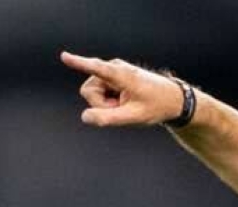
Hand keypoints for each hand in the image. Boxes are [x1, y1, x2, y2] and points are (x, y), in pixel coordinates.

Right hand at [60, 51, 184, 127]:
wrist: (172, 99)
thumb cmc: (156, 107)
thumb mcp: (134, 117)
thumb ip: (109, 118)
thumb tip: (85, 116)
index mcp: (123, 75)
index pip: (97, 69)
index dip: (80, 64)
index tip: (64, 56)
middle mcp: (115, 67)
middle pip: (89, 91)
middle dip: (101, 105)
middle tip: (122, 108)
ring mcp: (112, 70)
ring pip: (92, 92)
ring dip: (106, 103)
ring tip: (125, 104)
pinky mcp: (111, 74)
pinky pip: (99, 91)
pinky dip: (109, 100)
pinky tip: (124, 100)